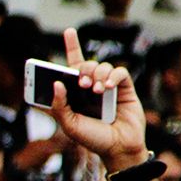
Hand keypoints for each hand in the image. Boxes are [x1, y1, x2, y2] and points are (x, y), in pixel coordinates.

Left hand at [49, 28, 146, 167]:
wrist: (118, 148)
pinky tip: (108, 87)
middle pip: (85, 64)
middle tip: (81, 84)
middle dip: (82, 69)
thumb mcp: (69, 125)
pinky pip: (120, 72)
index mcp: (76, 93)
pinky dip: (113, 76)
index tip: (69, 31)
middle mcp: (92, 87)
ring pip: (102, 66)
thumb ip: (59, 106)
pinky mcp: (124, 88)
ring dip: (97, 74)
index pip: (72, 67)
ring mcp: (109, 86)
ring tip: (96, 91)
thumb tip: (56, 84)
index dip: (72, 47)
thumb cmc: (93, 139)